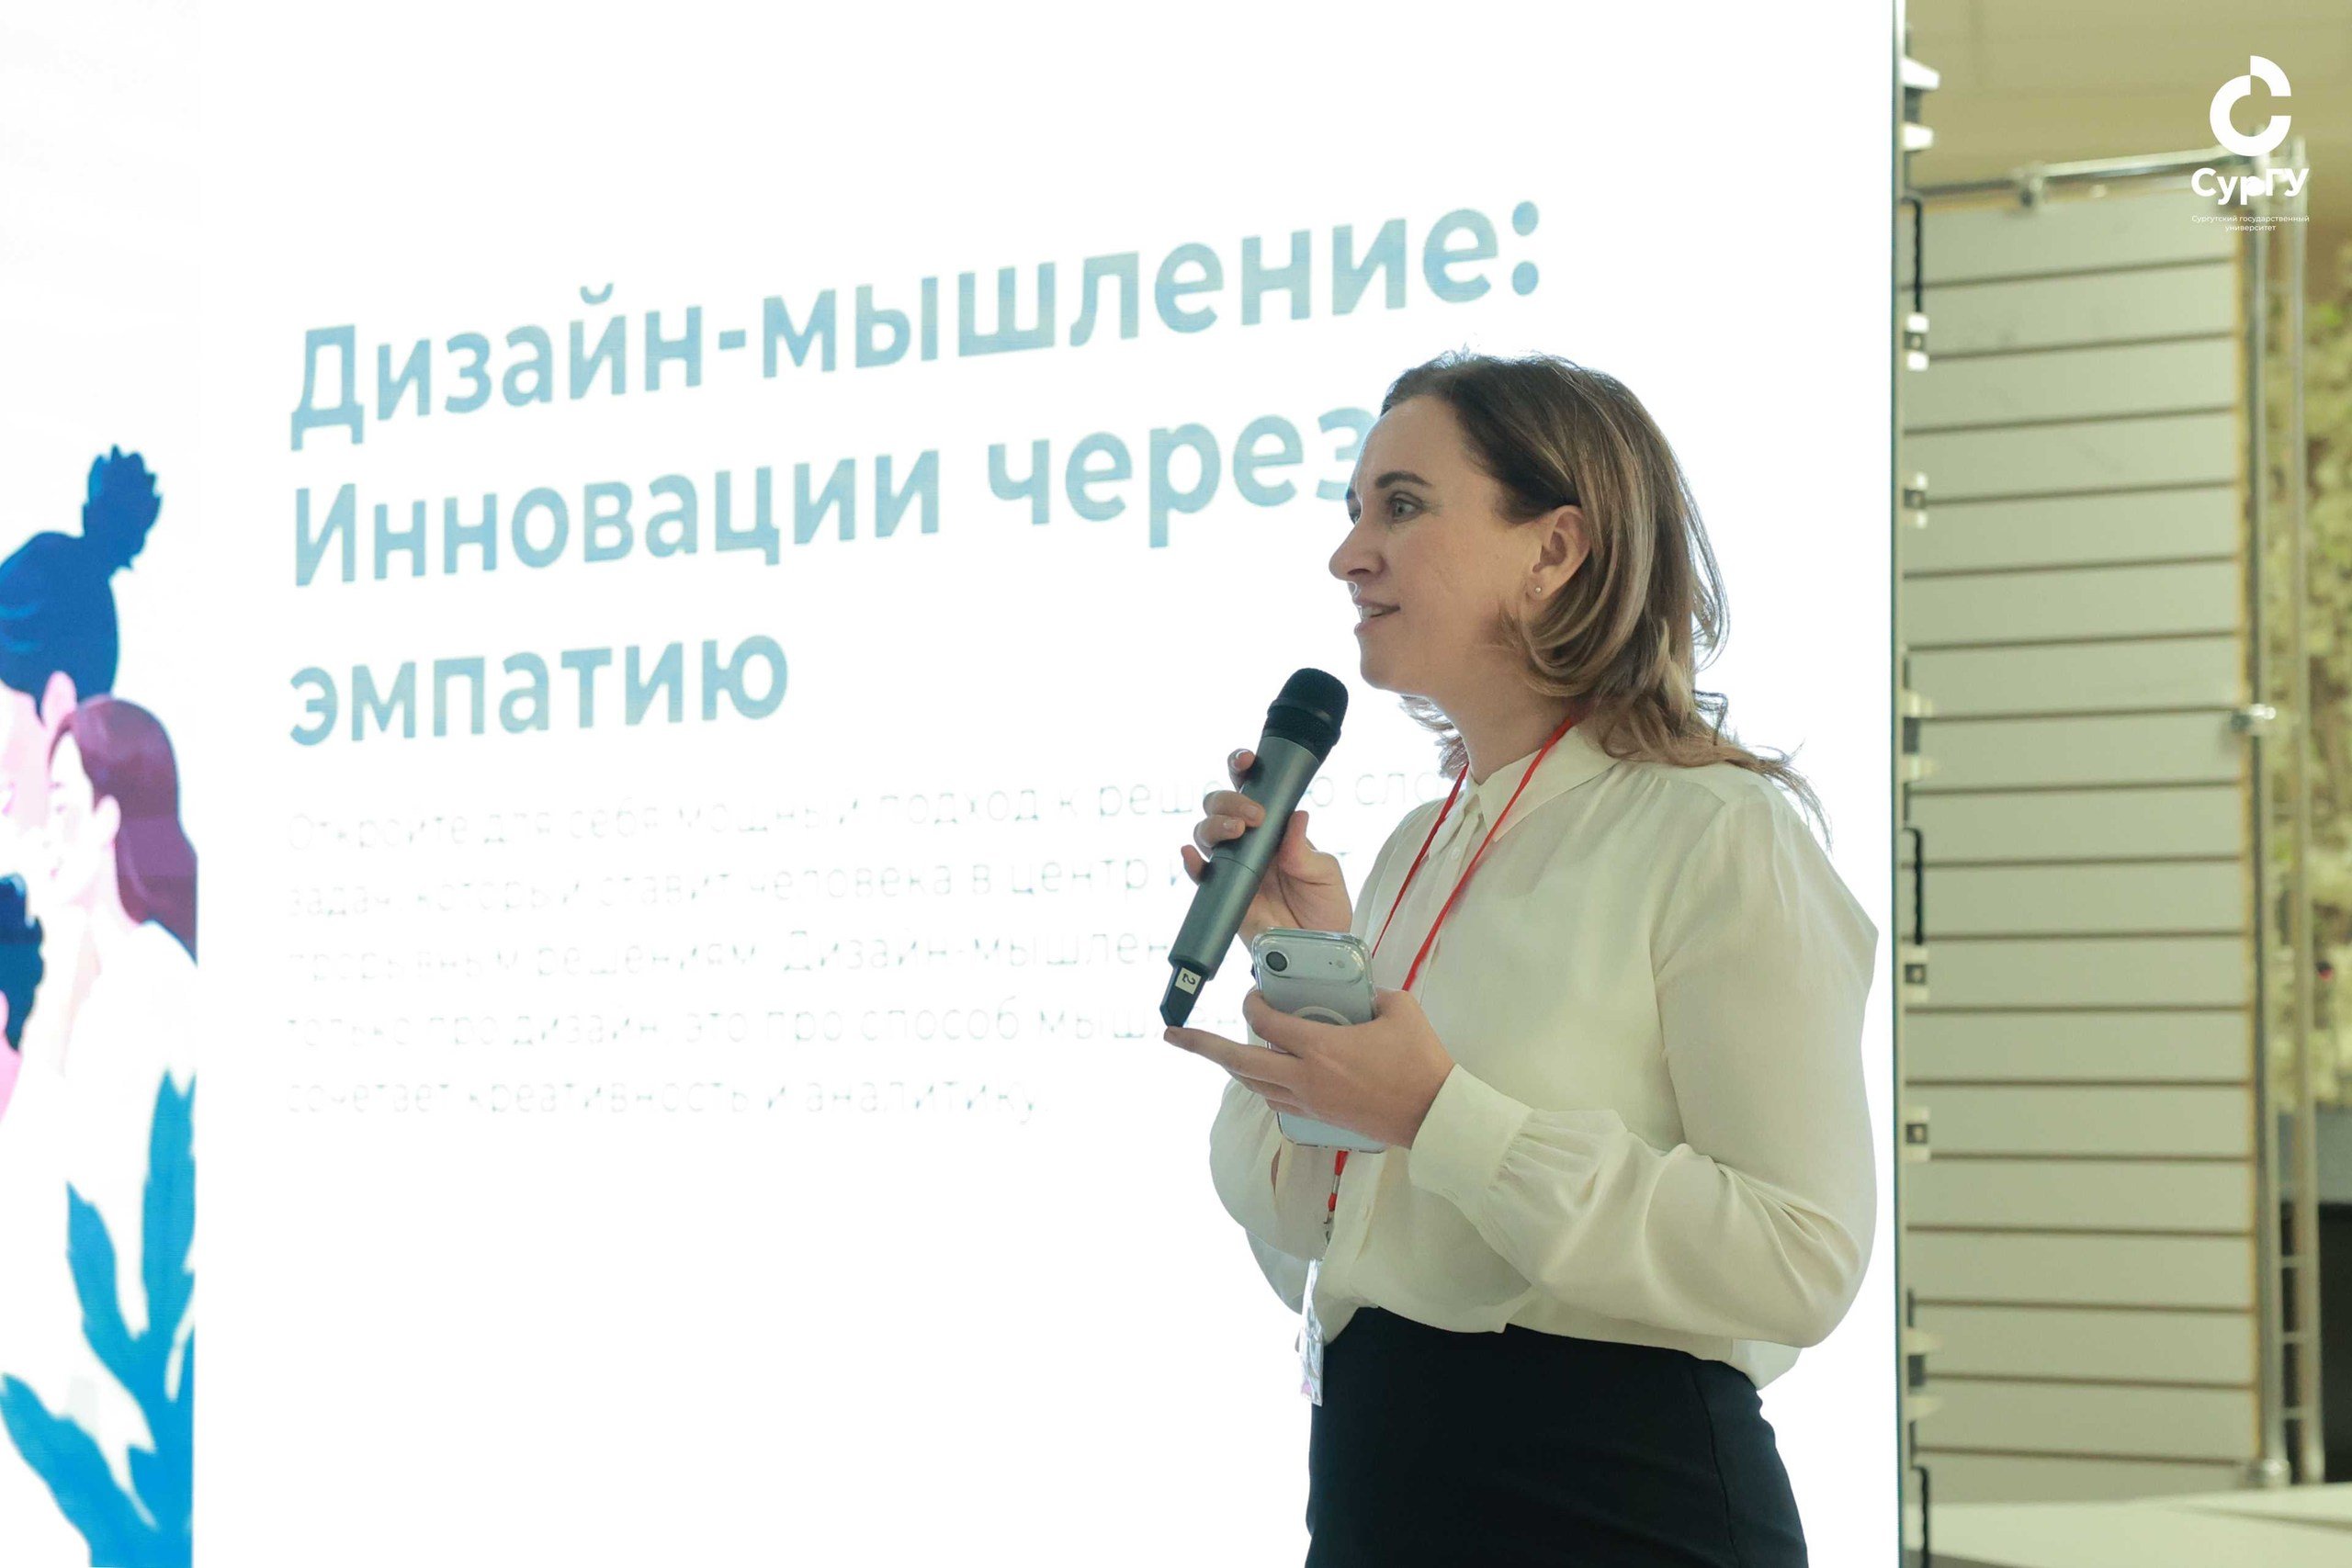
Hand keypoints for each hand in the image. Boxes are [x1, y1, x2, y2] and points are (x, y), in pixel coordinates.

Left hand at [1164, 985, 1455, 1149]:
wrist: (1433, 1114)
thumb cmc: (1420, 1059)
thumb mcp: (1398, 1009)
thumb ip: (1370, 995)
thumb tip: (1357, 990)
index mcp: (1320, 1047)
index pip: (1266, 1023)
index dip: (1252, 1004)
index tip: (1252, 993)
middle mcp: (1304, 1077)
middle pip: (1239, 1063)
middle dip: (1202, 1046)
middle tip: (1172, 1035)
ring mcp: (1309, 1102)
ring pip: (1253, 1085)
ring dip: (1232, 1066)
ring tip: (1214, 1053)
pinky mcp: (1319, 1118)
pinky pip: (1275, 1101)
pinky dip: (1261, 1084)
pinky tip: (1262, 1075)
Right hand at [1180, 745, 1351, 945]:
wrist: (1317, 951)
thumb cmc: (1324, 909)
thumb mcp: (1325, 875)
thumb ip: (1306, 851)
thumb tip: (1296, 816)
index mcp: (1275, 828)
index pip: (1253, 790)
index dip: (1243, 769)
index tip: (1247, 761)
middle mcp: (1249, 842)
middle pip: (1220, 807)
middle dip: (1229, 801)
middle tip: (1254, 816)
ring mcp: (1233, 866)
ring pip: (1206, 833)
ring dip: (1214, 825)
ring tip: (1236, 834)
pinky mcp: (1223, 893)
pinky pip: (1200, 875)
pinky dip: (1192, 863)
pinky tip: (1192, 856)